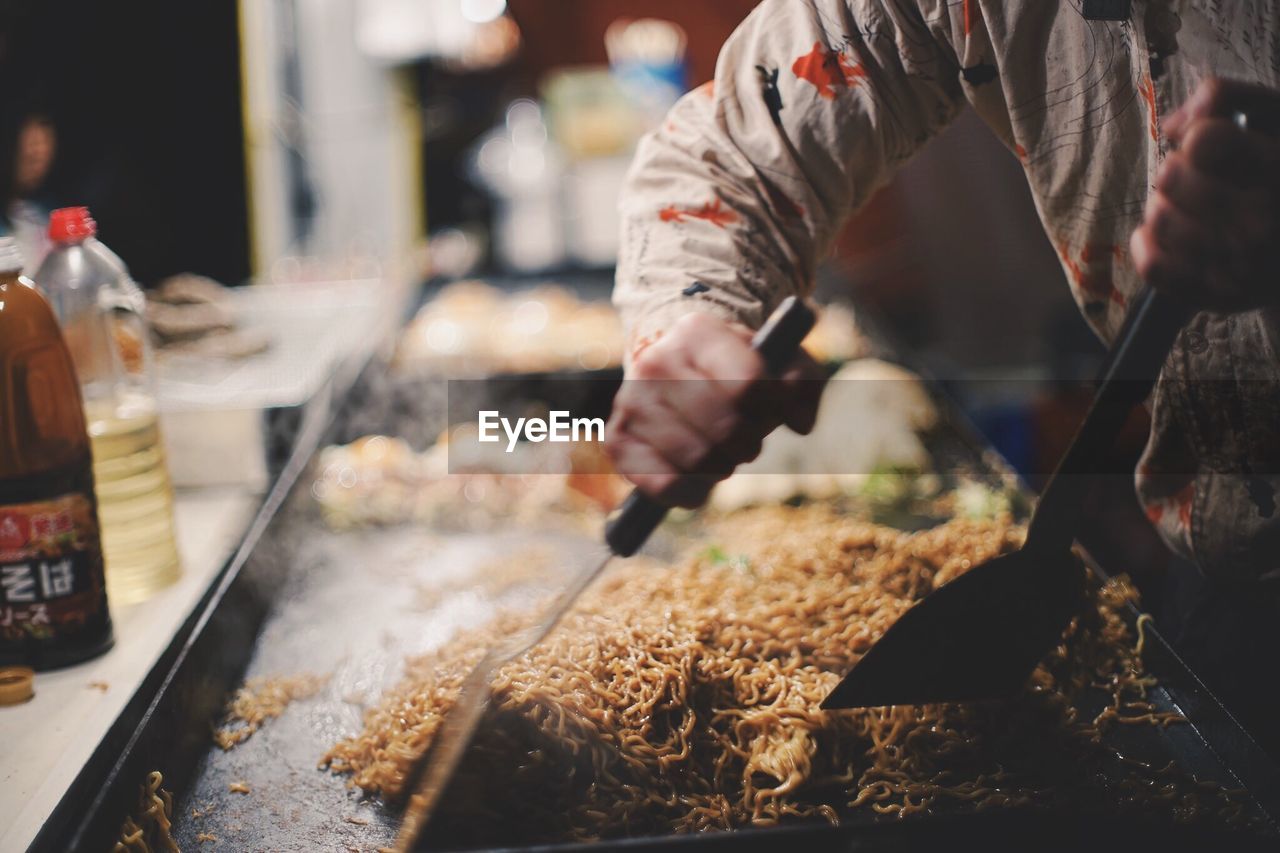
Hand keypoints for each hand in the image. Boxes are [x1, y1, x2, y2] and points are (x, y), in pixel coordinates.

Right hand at [605, 311, 824, 506]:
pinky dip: (691, 491)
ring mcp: (631, 402)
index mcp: (696, 332)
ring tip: (720, 453)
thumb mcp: (775, 359)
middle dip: (748, 443)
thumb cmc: (733, 369)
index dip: (770, 409)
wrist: (672, 368)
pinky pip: (665, 485)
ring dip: (722, 467)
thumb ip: (803, 382)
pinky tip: (698, 477)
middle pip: (724, 427)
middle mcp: (655, 362)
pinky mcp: (618, 441)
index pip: (748, 384)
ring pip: (698, 459)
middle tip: (747, 440)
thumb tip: (800, 423)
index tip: (768, 412)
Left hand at [1131, 78, 1279, 311]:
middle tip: (1198, 177)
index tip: (1212, 143)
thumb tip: (1172, 124)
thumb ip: (1229, 99)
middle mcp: (1265, 225)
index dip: (1198, 133)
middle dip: (1176, 169)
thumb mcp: (1275, 123)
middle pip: (1171, 176)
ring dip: (1162, 205)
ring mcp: (1240, 267)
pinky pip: (1151, 264)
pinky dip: (1148, 242)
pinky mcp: (1216, 296)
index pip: (1204, 139)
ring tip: (1187, 205)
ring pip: (1158, 218)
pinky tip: (1167, 231)